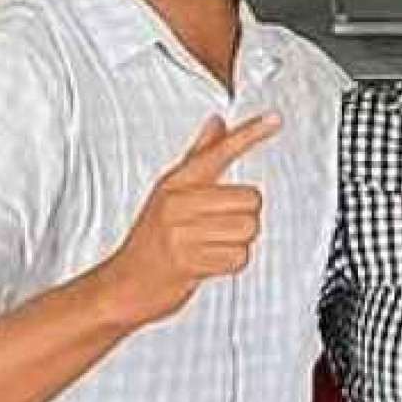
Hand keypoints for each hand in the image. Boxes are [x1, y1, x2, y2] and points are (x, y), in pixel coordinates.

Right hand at [97, 115, 278, 326]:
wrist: (126, 282)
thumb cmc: (152, 237)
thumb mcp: (169, 192)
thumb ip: (199, 156)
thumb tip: (217, 122)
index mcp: (176, 183)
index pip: (219, 152)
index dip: (249, 134)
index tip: (275, 119)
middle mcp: (178, 203)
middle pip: (250, 199)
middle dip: (244, 217)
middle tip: (218, 227)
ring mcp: (181, 232)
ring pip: (247, 229)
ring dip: (237, 243)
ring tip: (211, 245)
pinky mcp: (189, 261)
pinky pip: (239, 257)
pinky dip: (230, 263)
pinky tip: (208, 261)